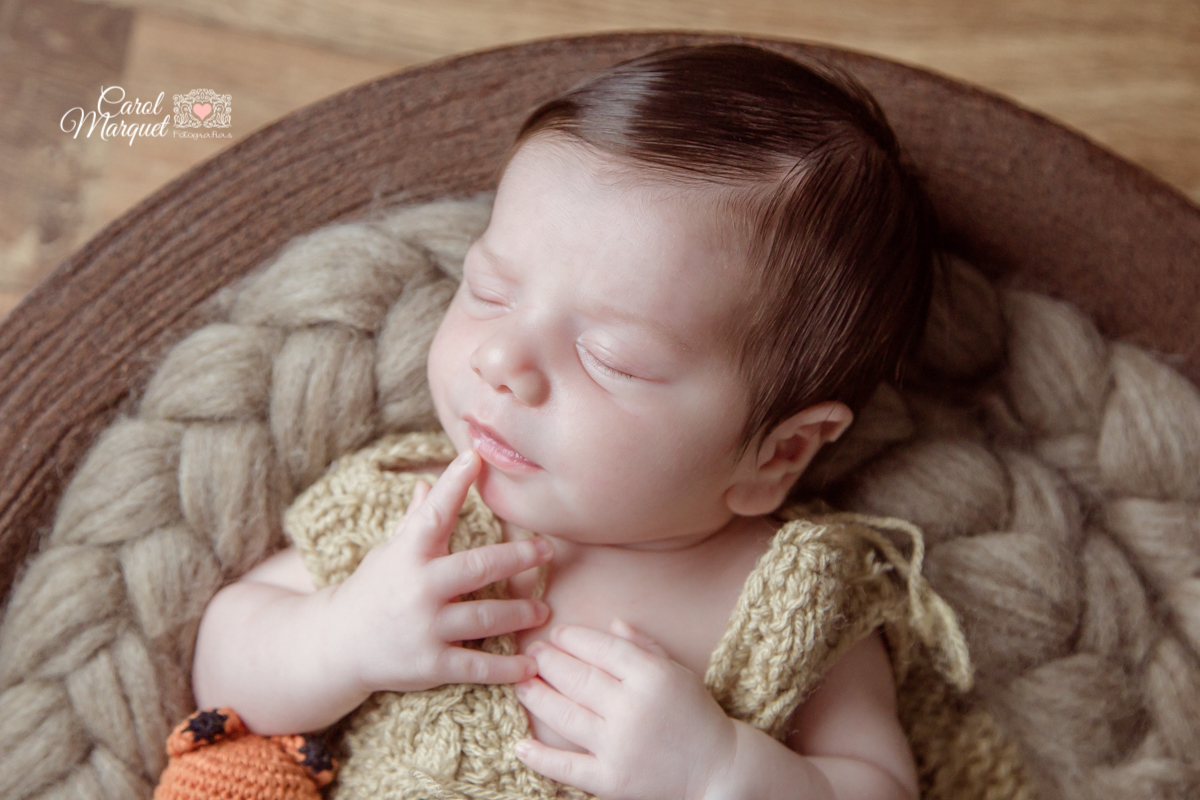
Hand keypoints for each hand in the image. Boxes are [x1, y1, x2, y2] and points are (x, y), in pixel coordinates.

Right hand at [325, 448, 553, 693]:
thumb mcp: (389, 552)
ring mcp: (425, 627)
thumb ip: (416, 521)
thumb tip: (428, 481)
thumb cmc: (371, 590)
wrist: (336, 646)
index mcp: (408, 554)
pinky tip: (528, 667)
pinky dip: (506, 669)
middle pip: (478, 567)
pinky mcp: (430, 663)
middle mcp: (418, 587)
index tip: (474, 457)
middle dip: (517, 557)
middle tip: (547, 549)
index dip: (453, 484)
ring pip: (486, 617)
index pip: (434, 512)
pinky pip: (476, 665)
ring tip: (542, 609)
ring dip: (520, 613)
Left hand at [513, 619, 737, 799]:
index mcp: (652, 676)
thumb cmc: (697, 716)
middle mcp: (633, 708)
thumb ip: (644, 647)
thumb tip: (611, 623)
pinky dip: (540, 757)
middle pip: (577, 677)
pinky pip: (567, 767)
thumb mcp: (678, 672)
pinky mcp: (612, 780)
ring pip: (565, 715)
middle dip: (547, 662)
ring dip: (536, 697)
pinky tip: (521, 745)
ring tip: (521, 684)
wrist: (720, 771)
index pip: (601, 649)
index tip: (556, 634)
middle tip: (530, 654)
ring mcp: (620, 745)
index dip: (573, 638)